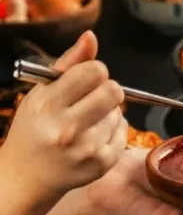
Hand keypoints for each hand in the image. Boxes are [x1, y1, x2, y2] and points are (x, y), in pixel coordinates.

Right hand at [2, 31, 126, 201]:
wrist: (27, 176)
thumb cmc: (34, 129)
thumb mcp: (41, 93)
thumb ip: (69, 64)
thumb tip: (91, 37)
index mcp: (47, 105)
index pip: (94, 71)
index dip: (95, 72)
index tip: (86, 80)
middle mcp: (66, 128)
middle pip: (114, 91)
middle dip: (106, 90)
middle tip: (91, 100)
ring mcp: (86, 148)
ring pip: (119, 112)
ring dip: (108, 112)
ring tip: (85, 123)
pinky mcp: (101, 163)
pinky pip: (124, 132)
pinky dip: (113, 130)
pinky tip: (93, 137)